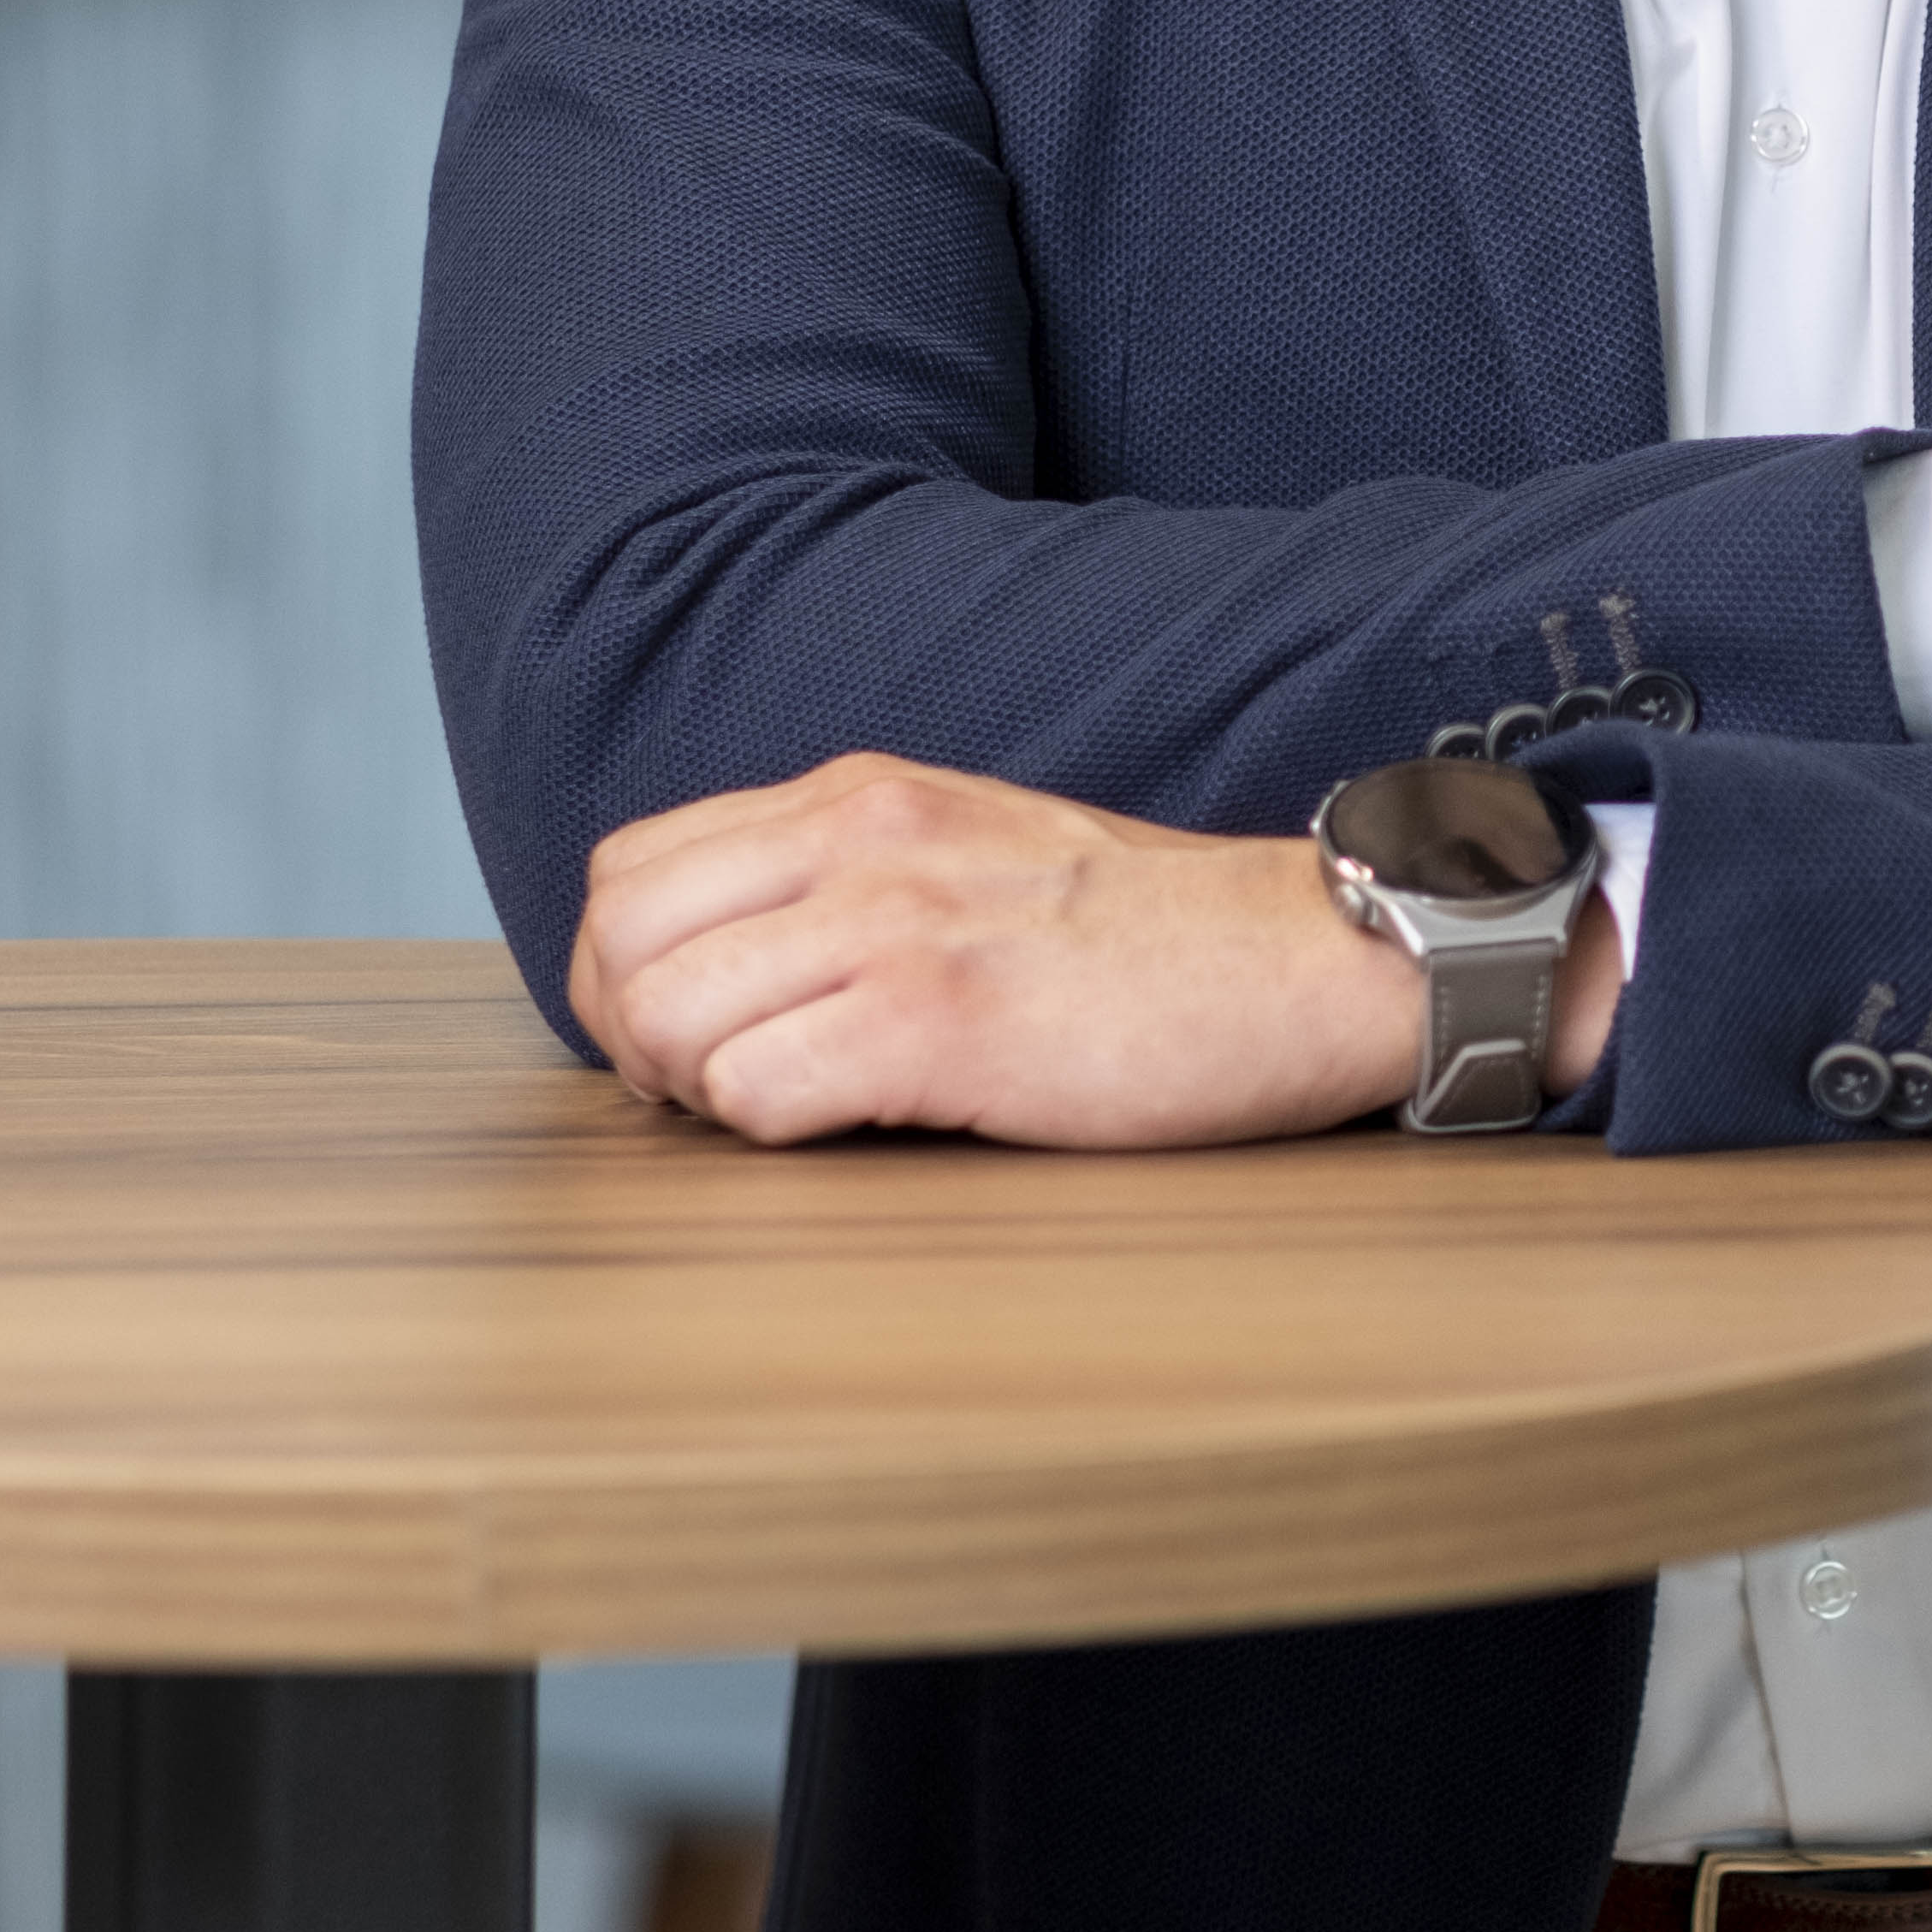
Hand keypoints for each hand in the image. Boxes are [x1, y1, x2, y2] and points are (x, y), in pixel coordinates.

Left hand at [566, 754, 1622, 1148]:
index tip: (689, 1036)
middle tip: (707, 1096)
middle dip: (632, 1037)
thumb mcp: (979, 852)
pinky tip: (853, 1129)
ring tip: (782, 1115)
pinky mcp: (939, 1022)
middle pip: (622, 937)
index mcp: (861, 795)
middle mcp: (860, 837)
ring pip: (669, 1017)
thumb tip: (736, 969)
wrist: (1309, 958)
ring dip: (697, 1094)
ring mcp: (895, 924)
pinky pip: (758, 1093)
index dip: (627, 969)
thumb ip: (857, 879)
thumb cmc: (1157, 939)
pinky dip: (772, 1135)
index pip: (634, 867)